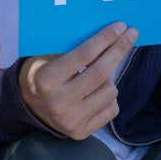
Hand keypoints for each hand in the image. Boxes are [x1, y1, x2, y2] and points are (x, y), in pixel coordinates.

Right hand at [18, 22, 137, 138]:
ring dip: (110, 76)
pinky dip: (109, 95)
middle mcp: (58, 102)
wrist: (29, 105)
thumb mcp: (46, 55)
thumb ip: (70, 46)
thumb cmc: (41, 71)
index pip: (84, 55)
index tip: (120, 27)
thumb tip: (105, 31)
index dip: (105, 39)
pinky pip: (112, 108)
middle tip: (131, 34)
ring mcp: (71, 120)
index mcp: (46, 79)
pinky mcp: (81, 132)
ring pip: (110, 90)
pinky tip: (98, 89)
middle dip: (119, 50)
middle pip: (101, 72)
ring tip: (98, 72)